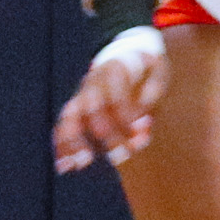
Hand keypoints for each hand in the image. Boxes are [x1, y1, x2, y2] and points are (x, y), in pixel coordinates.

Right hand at [54, 30, 168, 172]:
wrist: (126, 53)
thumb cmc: (146, 67)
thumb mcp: (158, 69)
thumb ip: (154, 92)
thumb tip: (143, 122)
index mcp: (115, 68)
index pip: (116, 94)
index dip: (126, 115)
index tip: (138, 134)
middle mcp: (94, 81)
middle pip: (92, 108)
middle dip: (106, 134)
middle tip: (119, 157)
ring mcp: (82, 94)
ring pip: (70, 116)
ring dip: (73, 142)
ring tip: (79, 164)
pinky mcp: (76, 107)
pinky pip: (63, 125)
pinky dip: (61, 145)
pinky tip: (63, 165)